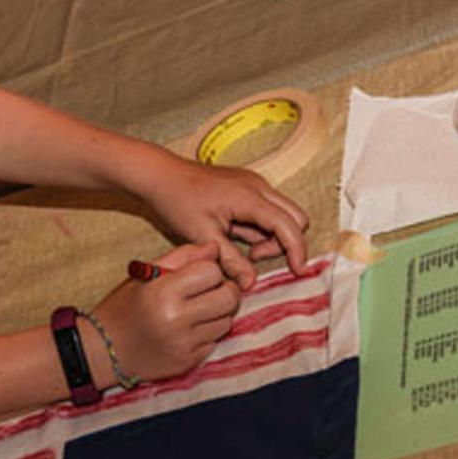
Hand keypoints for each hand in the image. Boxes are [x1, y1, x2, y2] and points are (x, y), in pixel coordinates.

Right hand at [90, 243, 239, 381]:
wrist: (104, 349)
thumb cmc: (124, 306)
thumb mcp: (145, 274)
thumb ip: (182, 257)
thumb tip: (214, 248)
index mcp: (164, 292)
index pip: (212, 272)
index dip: (209, 269)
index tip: (199, 274)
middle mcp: (177, 319)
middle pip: (229, 297)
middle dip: (224, 289)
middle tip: (210, 290)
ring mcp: (185, 343)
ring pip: (226, 321)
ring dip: (218, 312)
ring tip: (198, 309)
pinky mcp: (189, 362)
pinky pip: (215, 341)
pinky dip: (208, 333)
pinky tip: (189, 329)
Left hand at [137, 154, 308, 288]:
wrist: (159, 175)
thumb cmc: (177, 201)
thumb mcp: (202, 236)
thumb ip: (230, 260)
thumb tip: (251, 284)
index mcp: (249, 197)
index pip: (289, 225)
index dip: (298, 250)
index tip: (298, 271)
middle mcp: (257, 186)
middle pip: (295, 217)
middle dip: (284, 242)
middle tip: (254, 256)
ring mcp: (253, 183)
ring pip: (282, 212)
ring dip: (270, 235)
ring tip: (239, 245)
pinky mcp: (246, 185)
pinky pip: (267, 207)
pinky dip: (259, 226)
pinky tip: (234, 233)